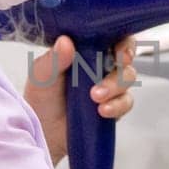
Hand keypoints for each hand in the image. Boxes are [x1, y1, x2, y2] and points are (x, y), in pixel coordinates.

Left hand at [24, 37, 137, 163]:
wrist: (43, 132)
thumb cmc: (41, 98)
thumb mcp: (41, 76)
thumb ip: (54, 59)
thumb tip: (66, 41)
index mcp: (86, 50)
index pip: (112, 36)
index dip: (122, 40)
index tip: (119, 49)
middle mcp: (101, 65)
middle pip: (125, 56)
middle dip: (123, 62)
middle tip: (115, 66)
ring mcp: (110, 85)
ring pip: (127, 78)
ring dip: (115, 86)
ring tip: (96, 97)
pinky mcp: (113, 106)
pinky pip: (125, 102)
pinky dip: (117, 105)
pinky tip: (103, 110)